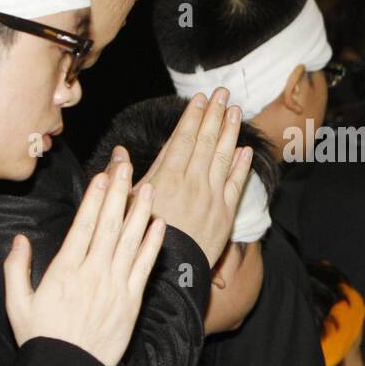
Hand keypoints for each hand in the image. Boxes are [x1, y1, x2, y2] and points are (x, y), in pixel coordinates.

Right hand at [4, 148, 165, 365]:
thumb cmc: (41, 338)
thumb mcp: (16, 303)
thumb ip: (16, 268)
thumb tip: (19, 240)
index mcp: (64, 271)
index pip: (83, 225)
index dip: (94, 198)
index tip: (102, 176)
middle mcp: (93, 273)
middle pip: (108, 225)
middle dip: (118, 193)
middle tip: (127, 167)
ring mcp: (115, 286)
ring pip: (130, 241)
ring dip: (140, 212)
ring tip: (148, 187)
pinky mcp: (132, 300)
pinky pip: (144, 266)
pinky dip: (152, 244)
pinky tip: (159, 225)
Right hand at [134, 88, 253, 266]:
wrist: (171, 271)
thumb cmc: (140, 238)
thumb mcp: (125, 205)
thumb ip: (122, 176)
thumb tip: (118, 152)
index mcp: (167, 176)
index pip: (184, 138)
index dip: (193, 117)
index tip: (201, 99)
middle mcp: (192, 181)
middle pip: (206, 141)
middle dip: (215, 115)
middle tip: (223, 93)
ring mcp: (211, 196)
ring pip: (223, 157)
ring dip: (231, 132)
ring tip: (236, 112)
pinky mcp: (225, 212)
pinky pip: (236, 183)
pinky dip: (242, 166)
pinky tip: (246, 150)